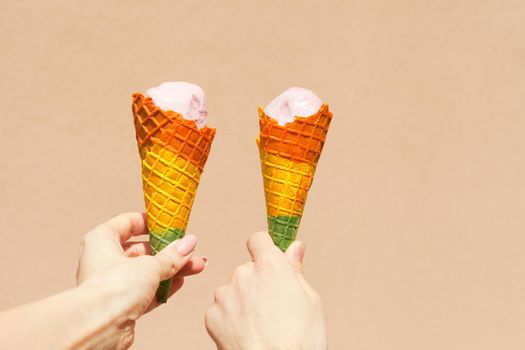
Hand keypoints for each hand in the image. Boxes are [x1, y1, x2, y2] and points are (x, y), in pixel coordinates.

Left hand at [76, 212, 205, 348]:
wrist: (99, 327)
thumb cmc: (114, 287)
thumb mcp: (150, 265)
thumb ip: (172, 255)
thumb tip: (189, 243)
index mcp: (102, 241)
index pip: (127, 223)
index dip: (150, 222)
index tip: (169, 223)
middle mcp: (104, 260)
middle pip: (142, 250)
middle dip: (169, 251)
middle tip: (189, 249)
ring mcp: (113, 283)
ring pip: (147, 272)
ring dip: (172, 269)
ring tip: (196, 266)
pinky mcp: (121, 304)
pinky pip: (146, 292)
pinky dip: (163, 287)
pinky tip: (181, 282)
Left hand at [205, 232, 326, 349]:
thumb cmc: (301, 340)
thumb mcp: (310, 300)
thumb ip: (296, 269)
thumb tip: (295, 247)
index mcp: (270, 266)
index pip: (258, 240)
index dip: (264, 248)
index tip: (269, 259)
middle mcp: (243, 274)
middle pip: (247, 269)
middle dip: (256, 281)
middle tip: (273, 307)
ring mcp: (224, 295)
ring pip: (233, 290)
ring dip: (242, 300)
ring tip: (259, 325)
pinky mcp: (211, 316)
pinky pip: (221, 309)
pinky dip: (230, 318)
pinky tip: (246, 334)